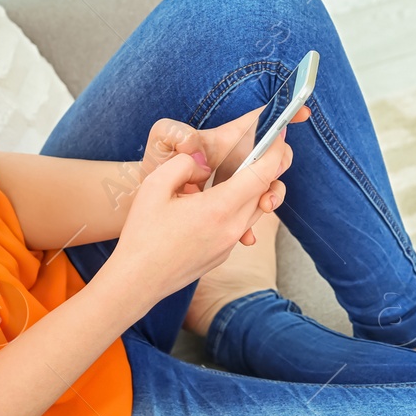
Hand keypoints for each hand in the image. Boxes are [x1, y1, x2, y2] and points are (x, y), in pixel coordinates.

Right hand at [138, 105, 310, 244]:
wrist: (137, 280)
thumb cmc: (142, 234)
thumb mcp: (154, 186)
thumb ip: (183, 164)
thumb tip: (202, 162)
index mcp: (218, 208)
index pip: (262, 174)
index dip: (275, 150)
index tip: (279, 134)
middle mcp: (231, 228)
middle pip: (266, 192)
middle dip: (272, 166)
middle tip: (269, 146)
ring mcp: (229, 244)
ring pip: (256, 210)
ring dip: (256, 188)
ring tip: (241, 171)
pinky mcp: (223, 254)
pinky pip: (241, 225)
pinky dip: (239, 207)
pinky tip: (216, 200)